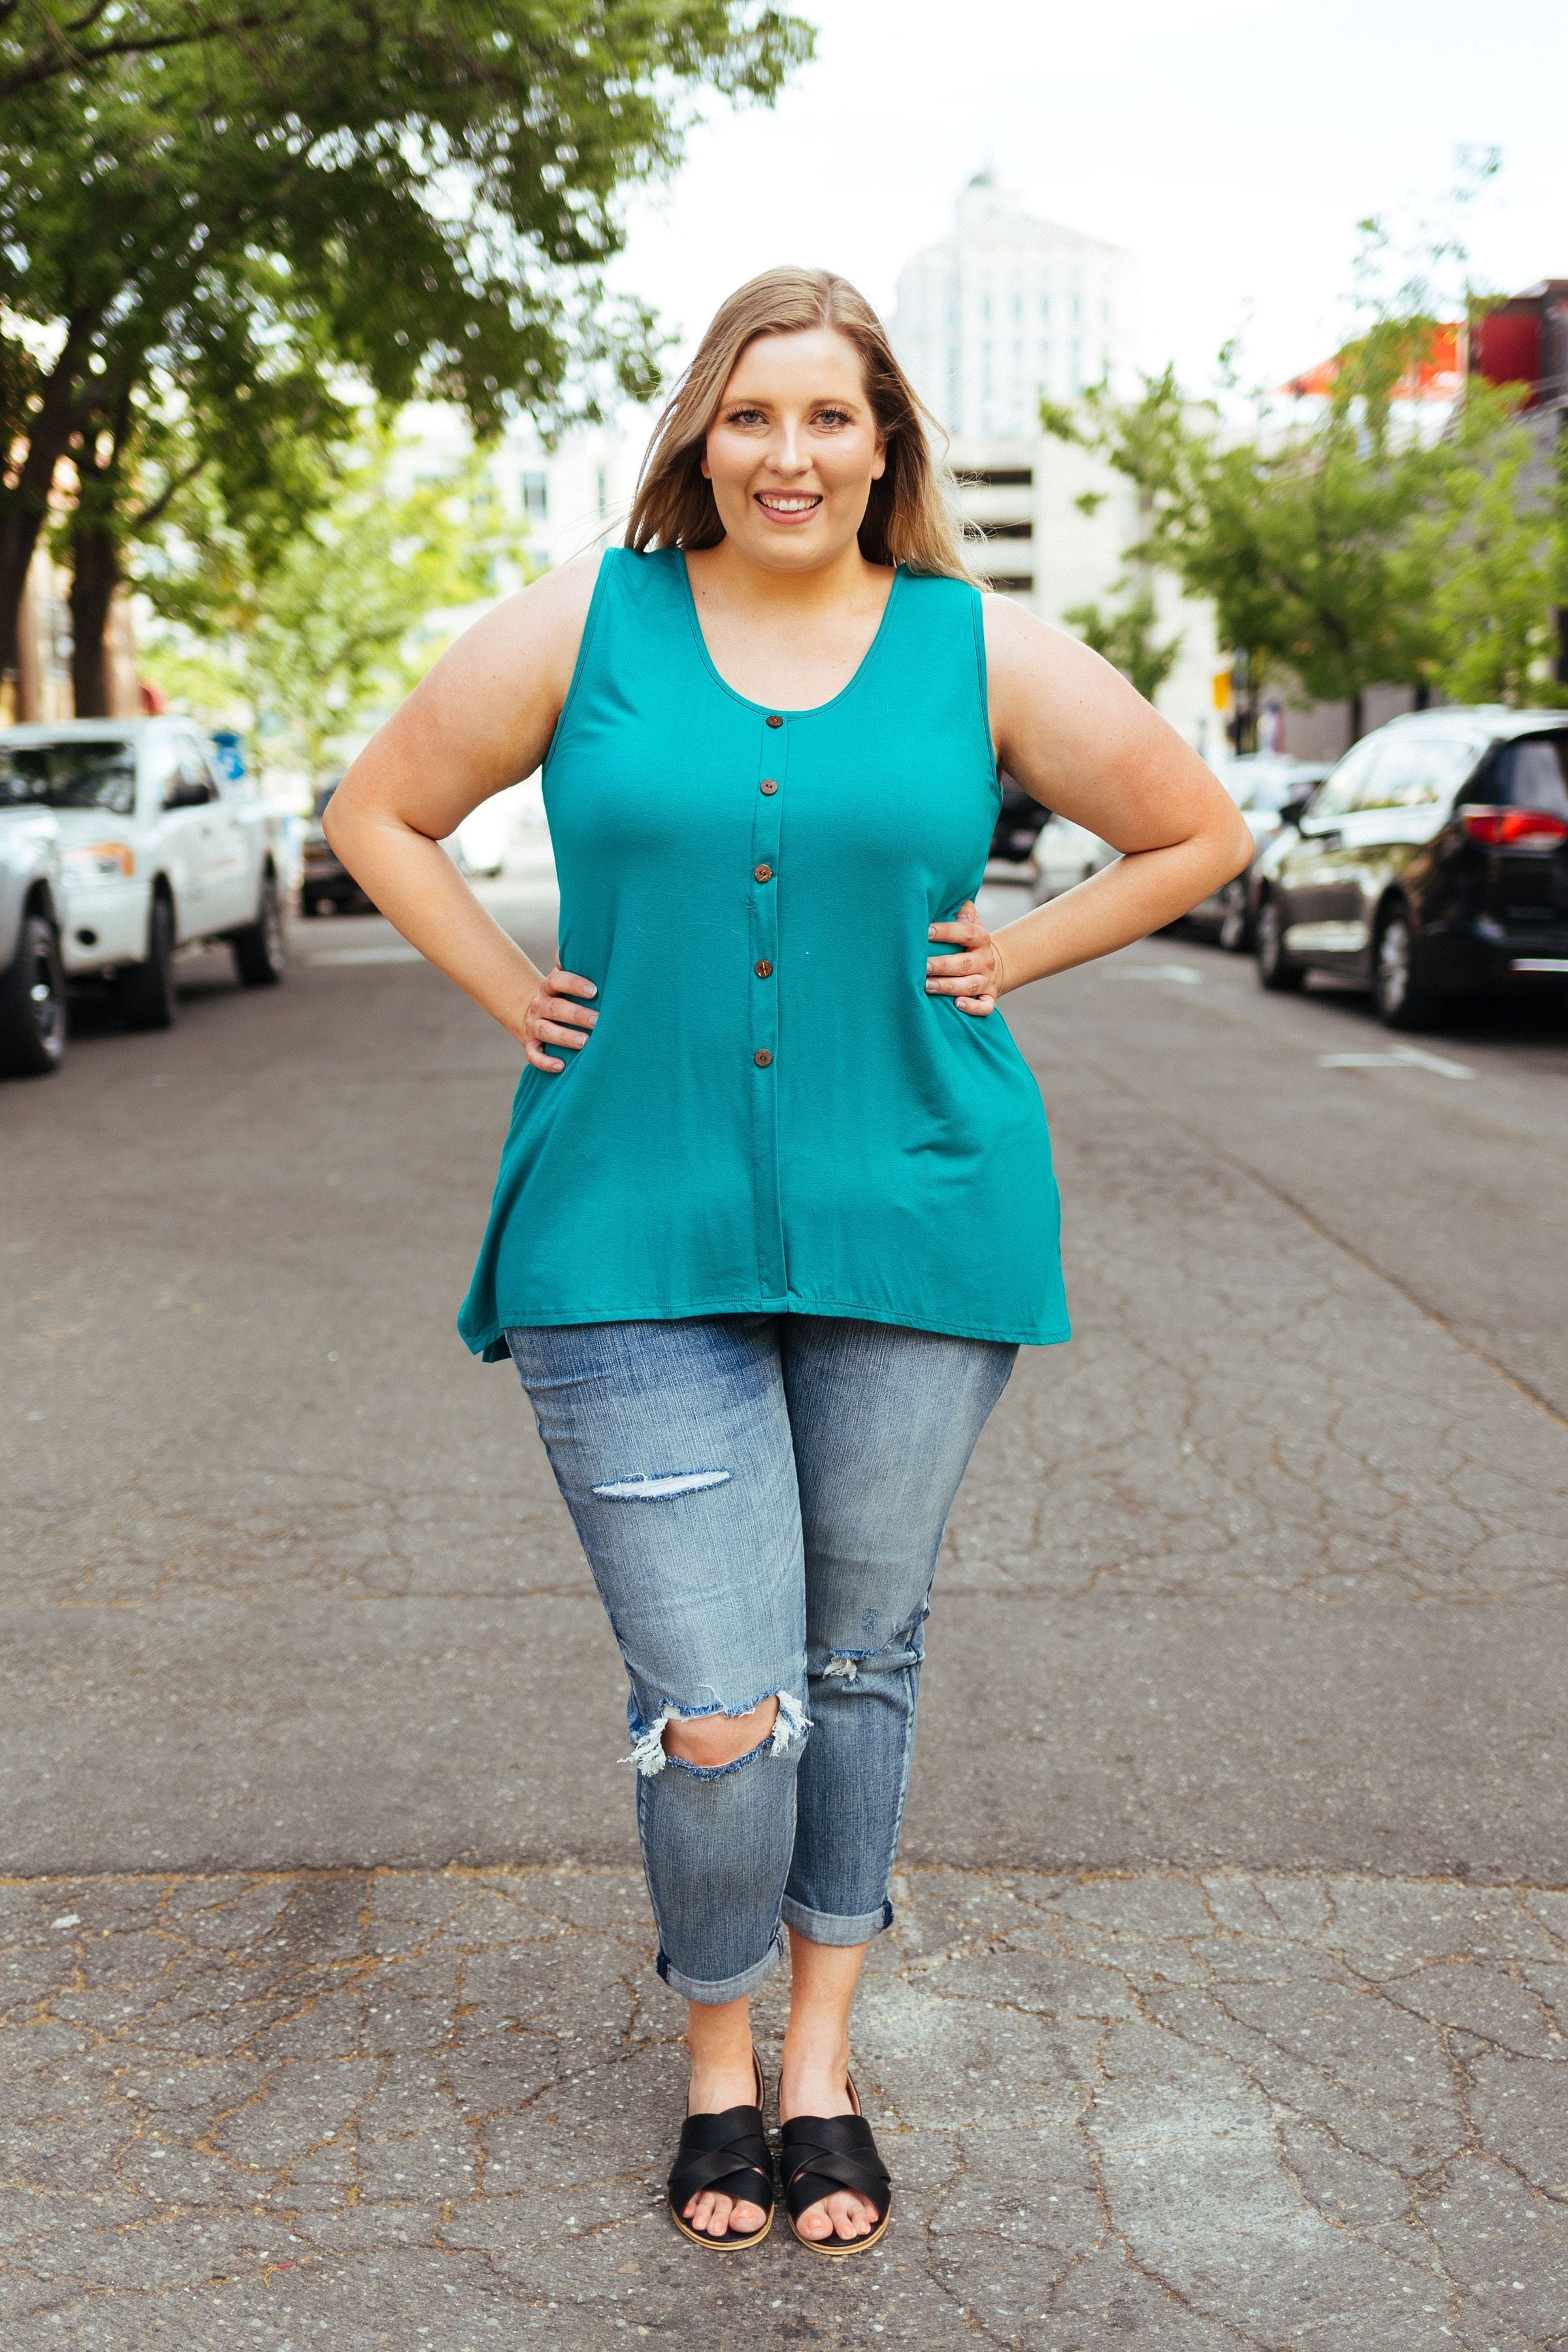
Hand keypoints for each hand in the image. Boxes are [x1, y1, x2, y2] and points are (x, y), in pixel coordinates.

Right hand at [523, 966, 597, 1071]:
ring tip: (585, 1042)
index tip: (594, 990)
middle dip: (577, 1015)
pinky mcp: (530, 1044)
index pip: (558, 981)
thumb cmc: (561, 995)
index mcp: (549, 987)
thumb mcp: (564, 979)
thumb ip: (573, 966)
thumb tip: (588, 945)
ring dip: (565, 1037)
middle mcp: (540, 1005)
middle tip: (597, 1020)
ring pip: (546, 1031)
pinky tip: (561, 1066)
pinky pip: (534, 1055)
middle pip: (556, 1008)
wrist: (533, 1012)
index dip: (574, 984)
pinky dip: (545, 1062)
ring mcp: (533, 1025)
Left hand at [926, 901, 1005, 1016]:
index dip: (946, 931)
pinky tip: (957, 1005)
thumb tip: (952, 898)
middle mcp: (985, 959)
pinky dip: (972, 1007)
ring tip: (927, 986)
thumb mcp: (971, 922)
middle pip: (964, 963)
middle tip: (921, 966)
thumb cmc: (968, 942)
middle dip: (941, 965)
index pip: (966, 933)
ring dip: (948, 986)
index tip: (925, 931)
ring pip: (970, 985)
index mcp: (980, 938)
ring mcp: (987, 980)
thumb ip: (961, 910)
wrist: (992, 964)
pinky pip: (985, 1006)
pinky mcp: (989, 998)